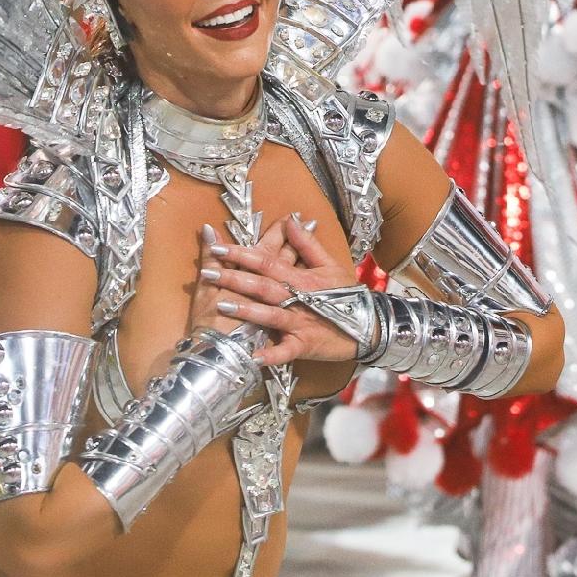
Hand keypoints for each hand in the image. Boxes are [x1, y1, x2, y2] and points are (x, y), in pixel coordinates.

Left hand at [206, 214, 362, 367]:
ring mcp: (301, 323)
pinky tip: (252, 357)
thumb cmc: (346, 295)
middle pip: (262, 286)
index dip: (241, 253)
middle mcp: (297, 298)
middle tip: (206, 273)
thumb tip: (291, 219)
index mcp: (301, 277)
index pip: (266, 261)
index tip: (216, 247)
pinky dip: (270, 356)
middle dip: (233, 279)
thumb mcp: (330, 264)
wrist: (370, 325)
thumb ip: (307, 243)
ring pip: (271, 315)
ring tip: (221, 306)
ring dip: (247, 311)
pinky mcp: (305, 346)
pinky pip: (286, 352)